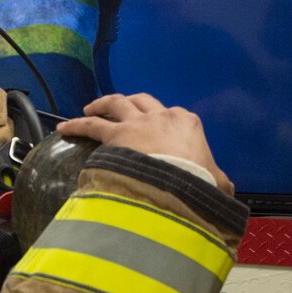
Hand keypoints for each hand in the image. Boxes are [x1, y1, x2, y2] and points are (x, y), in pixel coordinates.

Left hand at [62, 93, 232, 194]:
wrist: (181, 186)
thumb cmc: (201, 184)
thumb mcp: (218, 182)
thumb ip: (219, 182)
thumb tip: (227, 191)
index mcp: (188, 123)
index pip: (173, 116)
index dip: (163, 122)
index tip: (158, 131)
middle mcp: (161, 116)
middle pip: (142, 101)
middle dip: (130, 102)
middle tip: (118, 108)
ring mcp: (137, 124)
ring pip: (115, 103)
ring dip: (102, 103)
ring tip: (90, 107)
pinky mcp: (115, 136)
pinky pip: (91, 125)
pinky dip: (77, 124)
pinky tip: (65, 128)